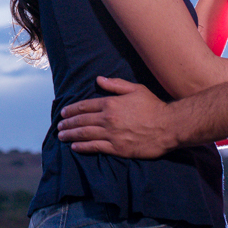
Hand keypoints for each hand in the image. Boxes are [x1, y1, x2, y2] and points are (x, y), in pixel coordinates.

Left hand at [56, 76, 176, 158]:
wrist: (169, 126)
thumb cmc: (153, 106)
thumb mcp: (135, 89)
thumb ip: (116, 84)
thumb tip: (99, 79)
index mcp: (111, 103)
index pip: (85, 106)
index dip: (72, 109)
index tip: (64, 112)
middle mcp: (108, 119)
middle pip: (82, 120)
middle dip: (68, 123)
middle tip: (59, 126)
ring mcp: (112, 134)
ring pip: (85, 134)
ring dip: (71, 135)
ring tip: (61, 136)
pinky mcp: (118, 148)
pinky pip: (95, 147)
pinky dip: (83, 147)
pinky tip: (74, 147)